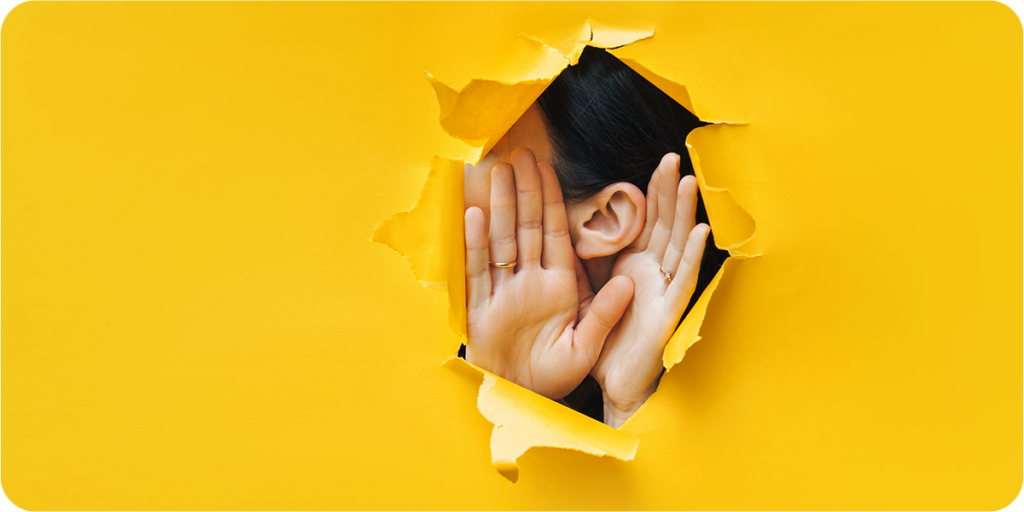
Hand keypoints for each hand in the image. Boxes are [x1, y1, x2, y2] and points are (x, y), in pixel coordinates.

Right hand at [464, 148, 633, 399]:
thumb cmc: (554, 376)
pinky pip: (476, 270)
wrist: (521, 399)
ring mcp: (502, 291)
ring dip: (498, 206)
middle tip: (519, 154)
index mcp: (558, 286)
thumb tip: (630, 282)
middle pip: (526, 227)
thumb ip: (605, 313)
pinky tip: (474, 215)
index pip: (556, 234)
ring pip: (501, 240)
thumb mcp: (585, 346)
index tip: (548, 169)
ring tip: (496, 172)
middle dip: (523, 191)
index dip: (552, 200)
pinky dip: (475, 243)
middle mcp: (529, 281)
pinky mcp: (479, 307)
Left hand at [590, 153, 709, 426]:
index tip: (657, 163)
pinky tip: (701, 231)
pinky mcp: (669, 314)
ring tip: (691, 182)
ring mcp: (664, 292)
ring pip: (677, 245)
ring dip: (685, 214)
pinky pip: (682, 281)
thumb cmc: (606, 341)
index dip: (652, 193)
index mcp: (634, 266)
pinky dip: (693, 256)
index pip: (645, 222)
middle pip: (664, 225)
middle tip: (673, 157)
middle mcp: (653, 274)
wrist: (613, 385)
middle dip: (669, 192)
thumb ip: (591, 262)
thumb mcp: (591, 293)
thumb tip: (576, 225)